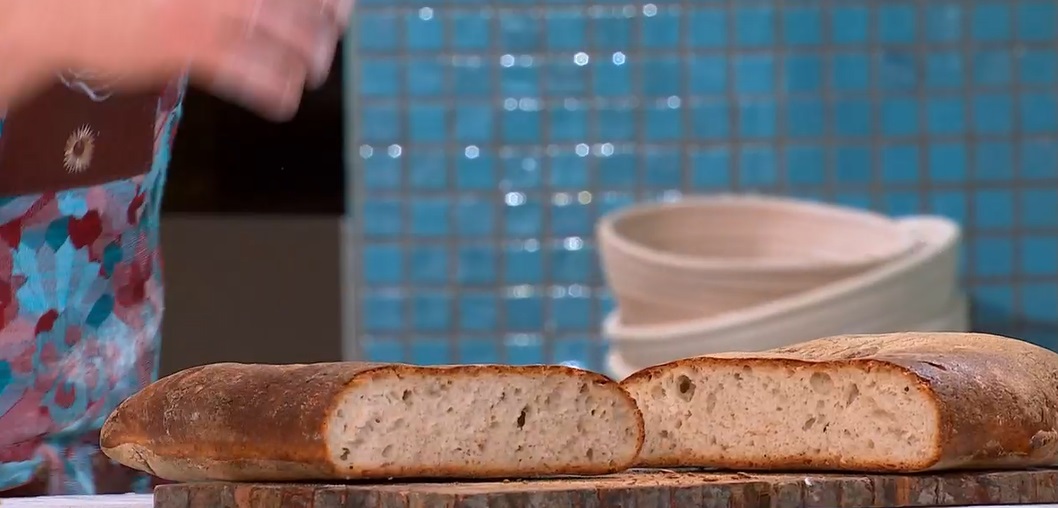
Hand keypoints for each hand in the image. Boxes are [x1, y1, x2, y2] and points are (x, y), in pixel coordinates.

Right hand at [1, 0, 350, 119]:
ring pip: (286, 39)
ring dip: (308, 60)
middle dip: (323, 26)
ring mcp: (205, 10)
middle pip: (300, 3)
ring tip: (311, 71)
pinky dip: (276, 89)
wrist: (57, 12)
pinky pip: (251, 74)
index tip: (339, 9)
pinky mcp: (188, 48)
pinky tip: (284, 99)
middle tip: (329, 42)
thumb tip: (264, 10)